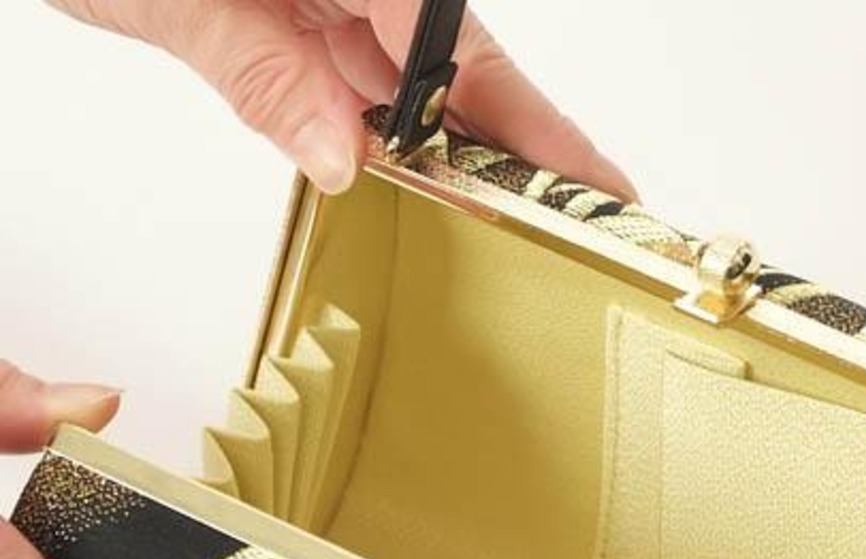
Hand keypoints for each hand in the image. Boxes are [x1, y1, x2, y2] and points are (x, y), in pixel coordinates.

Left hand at [47, 1, 635, 198]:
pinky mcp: (295, 9)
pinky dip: (384, 133)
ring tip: (513, 226)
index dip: (540, 132)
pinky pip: (359, 77)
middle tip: (573, 230)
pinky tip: (412, 181)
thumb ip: (266, 76)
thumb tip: (346, 161)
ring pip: (413, 81)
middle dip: (512, 152)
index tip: (599, 189)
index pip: (465, 54)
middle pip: (458, 70)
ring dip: (450, 155)